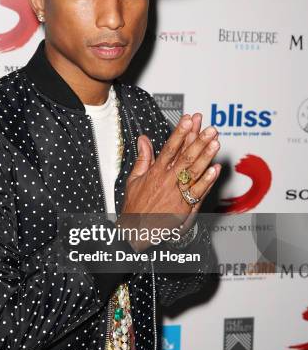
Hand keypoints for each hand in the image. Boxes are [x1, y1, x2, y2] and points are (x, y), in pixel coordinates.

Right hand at [116, 113, 220, 250]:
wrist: (136, 230)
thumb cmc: (135, 206)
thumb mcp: (134, 179)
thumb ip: (143, 158)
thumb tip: (144, 139)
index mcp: (155, 172)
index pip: (170, 148)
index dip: (180, 132)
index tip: (188, 120)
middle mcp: (167, 181)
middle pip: (185, 157)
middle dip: (198, 141)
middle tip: (210, 128)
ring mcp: (177, 194)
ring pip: (194, 172)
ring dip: (206, 156)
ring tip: (215, 142)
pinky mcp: (184, 207)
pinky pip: (198, 192)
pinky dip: (207, 181)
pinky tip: (215, 170)